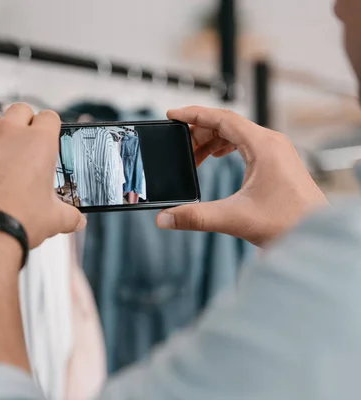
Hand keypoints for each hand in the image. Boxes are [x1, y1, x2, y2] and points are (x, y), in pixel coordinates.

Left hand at [0, 97, 85, 248]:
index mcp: (38, 143)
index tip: (47, 139)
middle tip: (22, 140)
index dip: (49, 128)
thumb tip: (78, 221)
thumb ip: (70, 216)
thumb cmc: (19, 222)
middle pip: (19, 109)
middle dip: (23, 120)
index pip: (49, 117)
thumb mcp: (55, 219)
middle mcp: (9, 133)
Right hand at [156, 106, 327, 246]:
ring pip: (235, 133)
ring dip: (210, 141)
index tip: (172, 115)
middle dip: (198, 133)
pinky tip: (214, 157)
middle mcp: (270, 142)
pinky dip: (224, 147)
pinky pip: (244, 143)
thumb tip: (164, 218)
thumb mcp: (234, 218)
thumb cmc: (288, 223)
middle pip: (226, 124)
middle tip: (178, 148)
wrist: (316, 235)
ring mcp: (275, 151)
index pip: (222, 118)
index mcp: (263, 145)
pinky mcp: (276, 161)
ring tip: (193, 158)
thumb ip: (194, 216)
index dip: (193, 114)